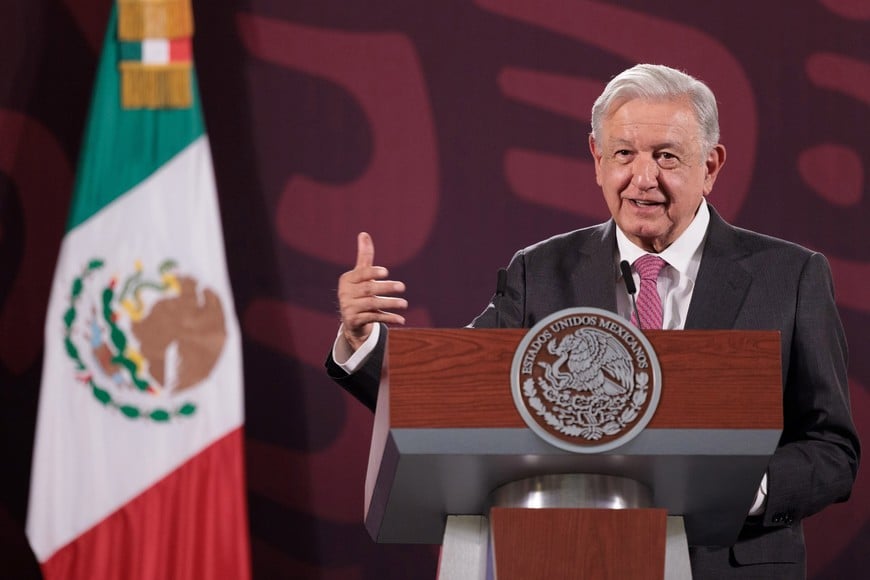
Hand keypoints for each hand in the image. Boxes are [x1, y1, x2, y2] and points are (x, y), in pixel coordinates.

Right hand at [338, 232, 407, 350]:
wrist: (351, 319)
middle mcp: (345, 294)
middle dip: (386, 287)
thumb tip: (364, 233)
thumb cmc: (358, 291)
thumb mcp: (361, 274)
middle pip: (368, 289)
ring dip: (390, 304)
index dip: (373, 273)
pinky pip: (373, 318)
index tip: (386, 272)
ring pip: (372, 305)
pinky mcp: (354, 321)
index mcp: (347, 279)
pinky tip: (401, 320)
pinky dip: (388, 318)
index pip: (361, 274)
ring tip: (405, 304)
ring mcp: (349, 308)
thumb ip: (364, 256)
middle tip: (402, 286)